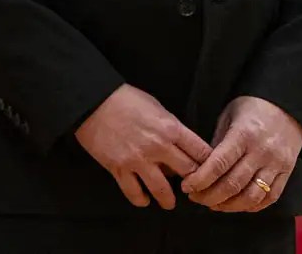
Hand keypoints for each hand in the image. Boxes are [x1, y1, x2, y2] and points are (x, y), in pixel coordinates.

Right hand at [74, 84, 211, 209]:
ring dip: (168, 200)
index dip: (210, 164)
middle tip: (192, 190)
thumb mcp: (156, 107)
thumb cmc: (125, 99)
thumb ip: (172, 128)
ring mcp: (138, 159)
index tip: (209, 171)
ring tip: (168, 203)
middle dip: (193, 183)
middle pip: (189, 174)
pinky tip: (144, 198)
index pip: (202, 153)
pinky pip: (134, 193)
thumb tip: (181, 149)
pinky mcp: (118, 168)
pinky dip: (141, 199)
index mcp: (170, 128)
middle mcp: (158, 147)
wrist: (91, 100)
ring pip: (163, 191)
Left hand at [181, 95, 301, 212]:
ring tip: (213, 204)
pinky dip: (252, 206)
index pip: (219, 164)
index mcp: (243, 135)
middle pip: (234, 184)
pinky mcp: (287, 173)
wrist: (288, 106)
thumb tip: (202, 168)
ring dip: (229, 206)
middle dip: (210, 196)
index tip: (187, 187)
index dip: (201, 179)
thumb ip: (217, 142)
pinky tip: (236, 205)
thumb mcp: (228, 116)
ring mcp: (277, 165)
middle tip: (195, 198)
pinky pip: (270, 198)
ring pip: (252, 196)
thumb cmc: (251, 108)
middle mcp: (262, 152)